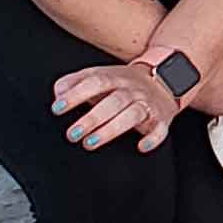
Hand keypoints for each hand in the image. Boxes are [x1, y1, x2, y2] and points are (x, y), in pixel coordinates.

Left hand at [51, 59, 181, 152]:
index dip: (75, 94)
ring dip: (111, 129)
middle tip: (72, 133)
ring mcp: (147, 105)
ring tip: (90, 143)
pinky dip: (153, 138)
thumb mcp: (100, 75)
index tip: (58, 108)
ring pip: (132, 115)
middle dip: (91, 119)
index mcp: (114, 78)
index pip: (95, 82)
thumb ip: (74, 82)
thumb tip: (58, 93)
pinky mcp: (161, 120)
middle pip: (112, 101)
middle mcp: (131, 90)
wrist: (165, 79)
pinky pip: (160, 129)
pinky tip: (141, 146)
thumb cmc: (124, 84)